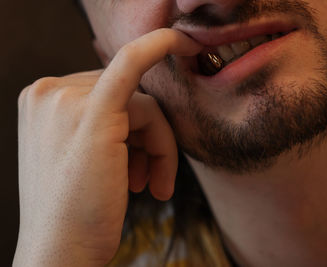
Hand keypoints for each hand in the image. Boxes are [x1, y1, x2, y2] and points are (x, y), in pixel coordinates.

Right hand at [13, 29, 201, 266]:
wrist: (60, 250)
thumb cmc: (75, 209)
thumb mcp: (82, 156)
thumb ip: (105, 124)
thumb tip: (144, 106)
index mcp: (43, 100)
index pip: (106, 95)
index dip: (136, 105)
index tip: (166, 71)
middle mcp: (48, 92)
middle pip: (127, 97)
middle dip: (149, 139)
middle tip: (151, 178)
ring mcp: (67, 100)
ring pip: (145, 106)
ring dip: (158, 147)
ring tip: (150, 185)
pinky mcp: (95, 113)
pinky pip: (133, 63)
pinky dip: (159, 45)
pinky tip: (181, 41)